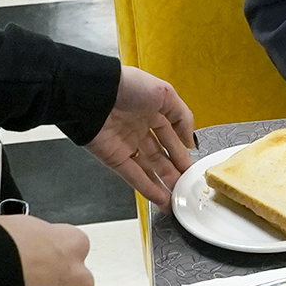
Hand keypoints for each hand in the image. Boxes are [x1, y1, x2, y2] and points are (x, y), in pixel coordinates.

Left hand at [87, 65, 196, 210]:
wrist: (94, 93)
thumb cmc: (128, 86)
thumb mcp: (166, 93)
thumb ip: (183, 117)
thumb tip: (190, 140)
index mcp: (151, 111)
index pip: (170, 136)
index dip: (181, 152)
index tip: (192, 167)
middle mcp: (138, 128)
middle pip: (160, 155)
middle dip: (174, 172)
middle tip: (187, 187)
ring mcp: (126, 144)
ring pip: (148, 169)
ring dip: (163, 185)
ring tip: (177, 199)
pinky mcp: (113, 158)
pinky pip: (133, 176)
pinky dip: (147, 188)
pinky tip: (161, 198)